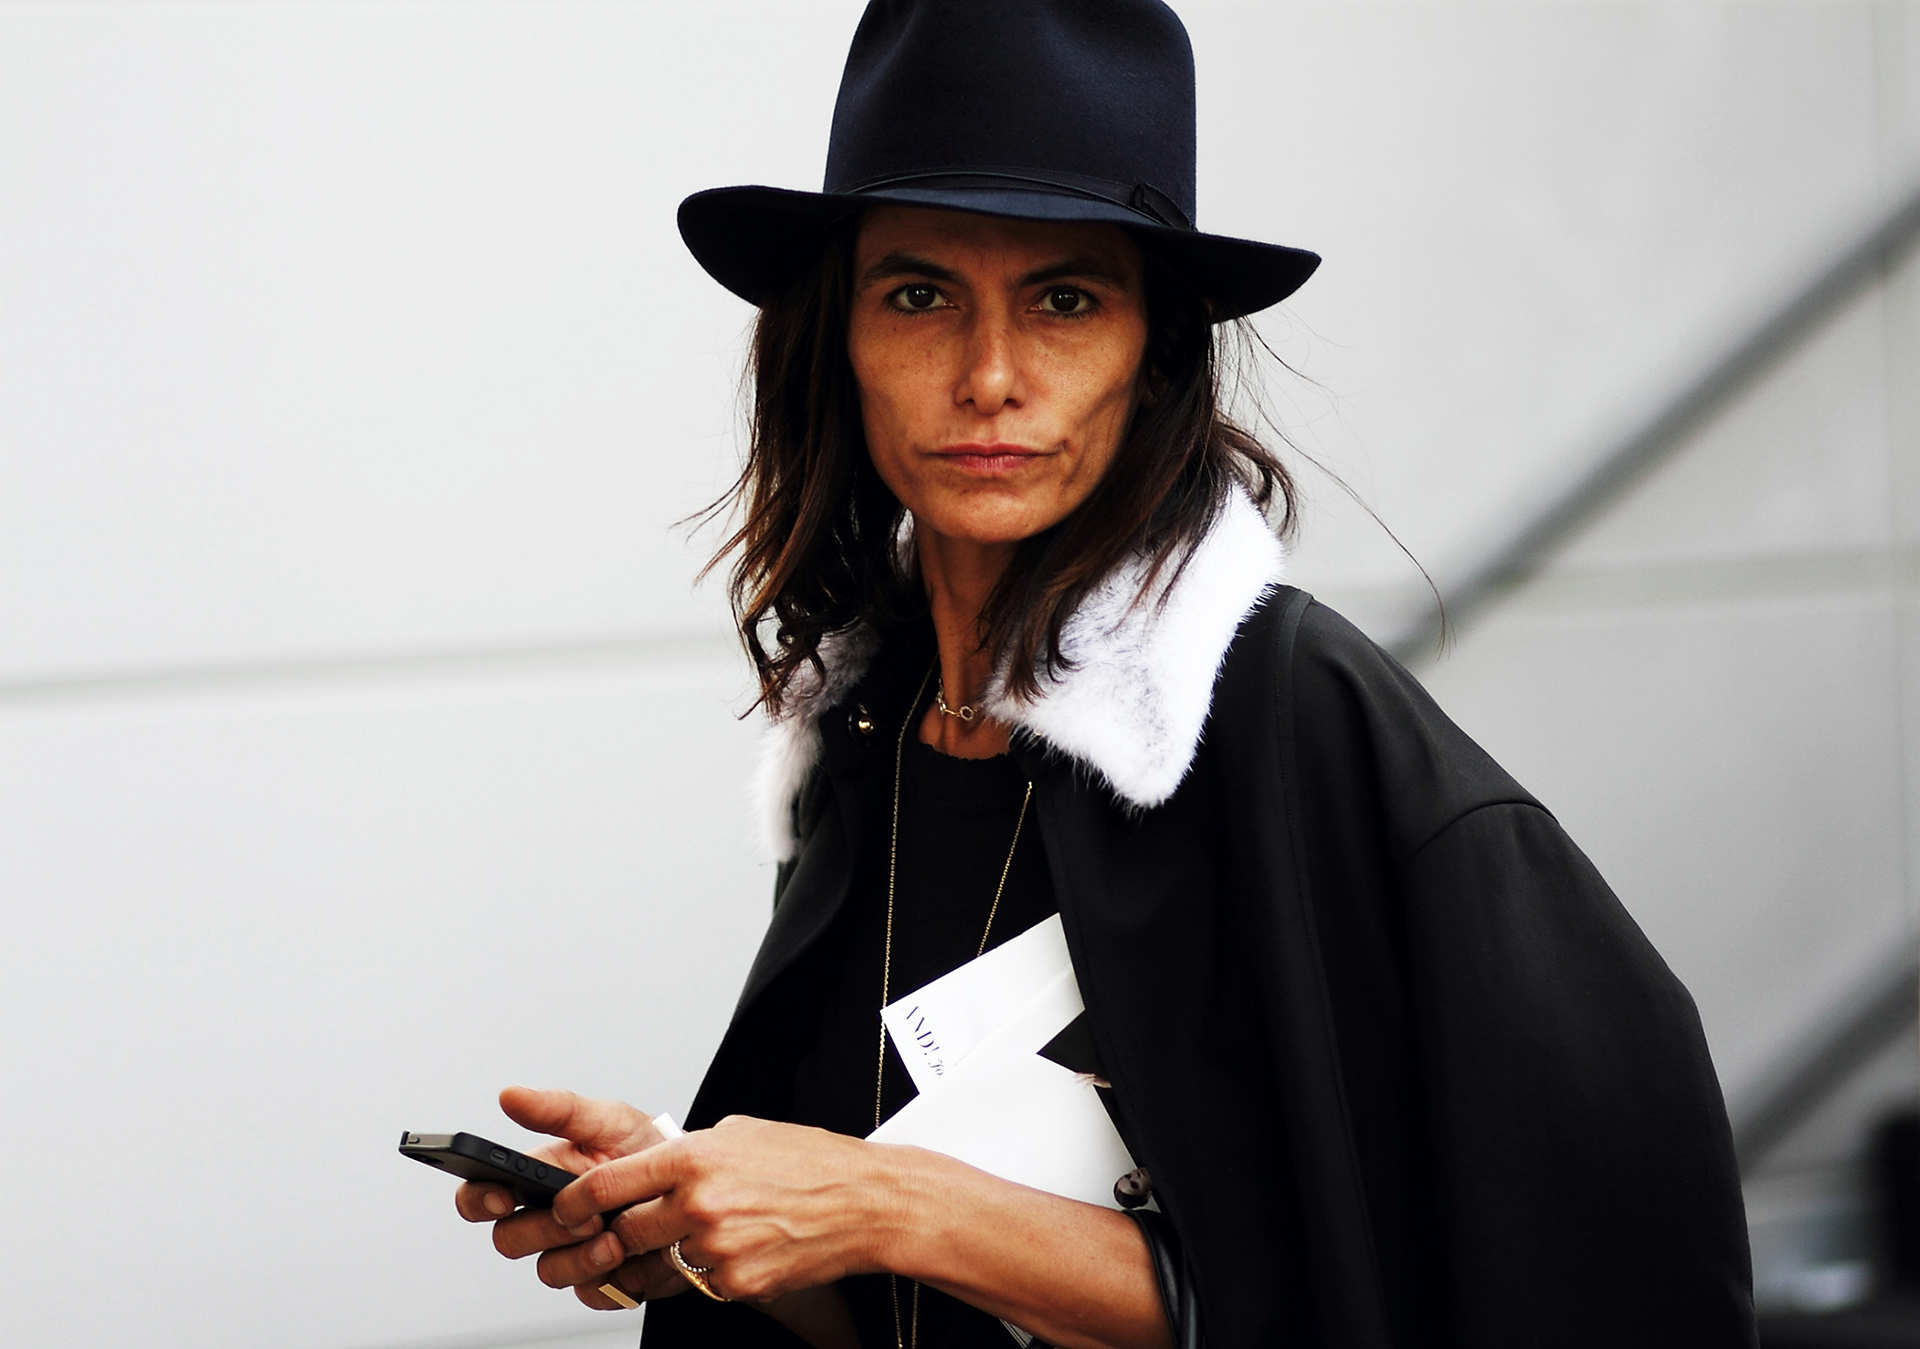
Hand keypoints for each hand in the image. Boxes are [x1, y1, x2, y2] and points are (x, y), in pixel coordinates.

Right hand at [453, 1085, 684, 1308]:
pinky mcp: (601, 1282)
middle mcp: (547, 1220)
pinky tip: (630, 1257)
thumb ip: (559, 1110)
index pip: (481, 1196)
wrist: (702, 1184)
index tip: (502, 1195)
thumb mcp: (609, 1120)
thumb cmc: (650, 1149)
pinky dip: (609, 1278)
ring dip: (579, 1257)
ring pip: (548, 1271)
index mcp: (537, 1179)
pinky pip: (588, 1294)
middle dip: (544, 1229)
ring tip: (615, 1238)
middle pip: (509, 1239)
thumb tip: (510, 1096)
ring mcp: (571, 1253)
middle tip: (584, 1216)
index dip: (479, 1200)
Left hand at [545, 1114, 901, 1303]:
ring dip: (667, 1253)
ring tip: (702, 1233)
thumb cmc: (808, 1162)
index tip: (564, 1209)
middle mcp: (698, 1203)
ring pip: (660, 1262)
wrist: (865, 1202)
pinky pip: (699, 1283)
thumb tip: (650, 1169)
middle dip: (616, 1235)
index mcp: (692, 1158)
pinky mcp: (735, 1283)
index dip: (572, 1202)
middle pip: (622, 1233)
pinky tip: (738, 1246)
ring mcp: (716, 1248)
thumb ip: (687, 1152)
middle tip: (624, 1230)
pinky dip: (708, 1270)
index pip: (606, 1185)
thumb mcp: (739, 1134)